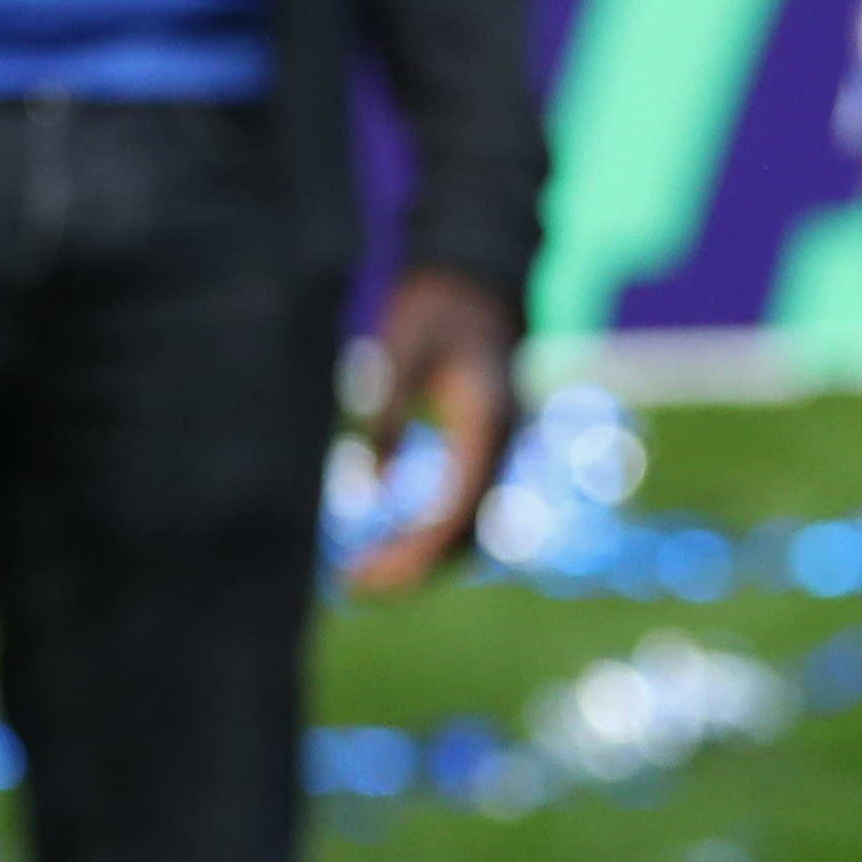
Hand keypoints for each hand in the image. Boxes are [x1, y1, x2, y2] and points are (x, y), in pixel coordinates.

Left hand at [345, 264, 521, 593]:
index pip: (456, 508)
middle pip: (467, 530)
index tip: (372, 578)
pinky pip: (468, 505)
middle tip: (356, 587)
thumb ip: (388, 407)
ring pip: (471, 525)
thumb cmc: (433, 305)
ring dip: (426, 557)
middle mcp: (506, 444)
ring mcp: (503, 449)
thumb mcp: (399, 346)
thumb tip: (373, 479)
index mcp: (488, 422)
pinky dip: (434, 533)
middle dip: (416, 566)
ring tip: (367, 576)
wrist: (478, 275)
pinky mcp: (489, 448)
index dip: (416, 552)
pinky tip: (394, 545)